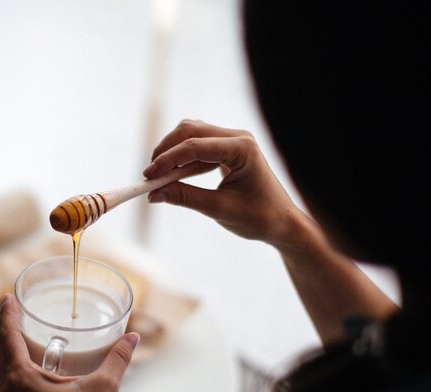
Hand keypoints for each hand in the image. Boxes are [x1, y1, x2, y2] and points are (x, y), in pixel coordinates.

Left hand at [0, 295, 138, 391]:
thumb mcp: (103, 390)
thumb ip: (117, 359)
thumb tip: (132, 339)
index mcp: (21, 381)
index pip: (8, 337)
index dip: (7, 315)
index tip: (7, 298)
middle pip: (2, 353)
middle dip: (8, 330)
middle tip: (13, 312)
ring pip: (3, 373)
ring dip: (10, 353)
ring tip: (21, 338)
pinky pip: (8, 389)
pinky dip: (15, 373)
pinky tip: (30, 373)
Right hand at [144, 119, 300, 247]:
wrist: (282, 221)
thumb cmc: (259, 217)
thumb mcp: (219, 210)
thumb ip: (185, 198)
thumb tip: (153, 194)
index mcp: (242, 149)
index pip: (195, 146)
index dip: (168, 160)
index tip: (148, 176)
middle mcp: (238, 137)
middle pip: (190, 131)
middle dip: (166, 151)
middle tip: (150, 176)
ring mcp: (233, 140)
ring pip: (191, 133)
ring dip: (172, 152)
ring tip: (159, 177)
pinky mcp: (227, 148)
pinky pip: (197, 143)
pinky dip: (182, 157)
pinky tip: (173, 175)